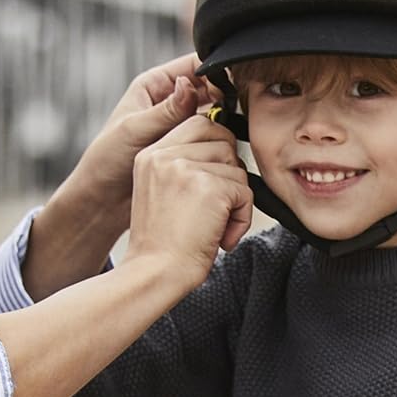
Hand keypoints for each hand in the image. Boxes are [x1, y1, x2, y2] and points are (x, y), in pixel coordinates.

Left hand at [70, 54, 219, 212]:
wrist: (102, 201)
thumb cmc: (105, 161)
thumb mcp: (134, 130)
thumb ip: (165, 110)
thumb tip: (188, 86)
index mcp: (153, 85)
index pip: (193, 66)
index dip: (215, 71)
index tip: (230, 87)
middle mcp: (169, 102)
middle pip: (209, 89)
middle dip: (225, 98)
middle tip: (237, 112)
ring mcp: (179, 125)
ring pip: (213, 115)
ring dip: (224, 122)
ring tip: (232, 132)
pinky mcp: (185, 148)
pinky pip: (209, 139)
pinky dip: (219, 142)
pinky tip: (226, 149)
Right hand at [124, 112, 253, 294]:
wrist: (154, 273)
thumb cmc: (162, 244)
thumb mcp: (161, 192)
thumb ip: (183, 166)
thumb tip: (225, 149)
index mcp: (151, 154)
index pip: (199, 123)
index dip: (218, 148)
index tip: (214, 180)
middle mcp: (165, 155)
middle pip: (222, 139)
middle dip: (229, 171)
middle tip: (216, 205)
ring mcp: (186, 168)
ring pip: (237, 168)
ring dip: (235, 200)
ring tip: (214, 226)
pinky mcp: (209, 187)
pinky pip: (245, 193)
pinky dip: (241, 219)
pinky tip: (221, 237)